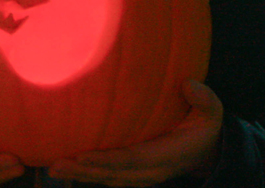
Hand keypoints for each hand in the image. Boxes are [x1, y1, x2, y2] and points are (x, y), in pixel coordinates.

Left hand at [47, 80, 222, 186]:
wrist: (207, 152)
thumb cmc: (204, 126)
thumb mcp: (212, 112)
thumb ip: (204, 99)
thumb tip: (189, 85)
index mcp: (167, 156)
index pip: (132, 160)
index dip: (108, 159)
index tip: (83, 155)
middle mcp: (151, 171)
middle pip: (112, 174)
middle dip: (83, 171)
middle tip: (55, 164)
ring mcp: (141, 176)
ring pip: (106, 179)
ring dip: (79, 175)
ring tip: (53, 167)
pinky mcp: (133, 175)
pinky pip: (107, 177)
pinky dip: (86, 174)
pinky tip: (65, 168)